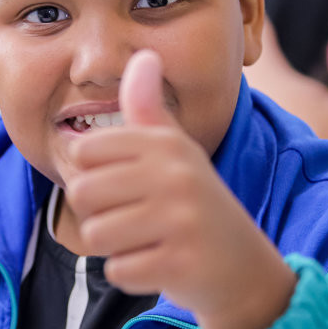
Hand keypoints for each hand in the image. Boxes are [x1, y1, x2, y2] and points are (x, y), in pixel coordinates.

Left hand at [65, 50, 296, 328]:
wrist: (245, 270)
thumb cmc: (196, 206)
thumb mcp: (176, 152)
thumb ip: (149, 108)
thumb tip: (144, 55)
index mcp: (167, 144)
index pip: (84, 151)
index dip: (94, 175)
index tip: (127, 187)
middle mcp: (176, 175)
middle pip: (82, 193)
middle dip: (99, 215)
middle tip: (137, 220)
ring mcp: (180, 220)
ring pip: (95, 235)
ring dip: (115, 247)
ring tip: (149, 241)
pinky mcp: (181, 262)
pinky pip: (118, 270)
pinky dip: (132, 273)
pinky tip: (161, 264)